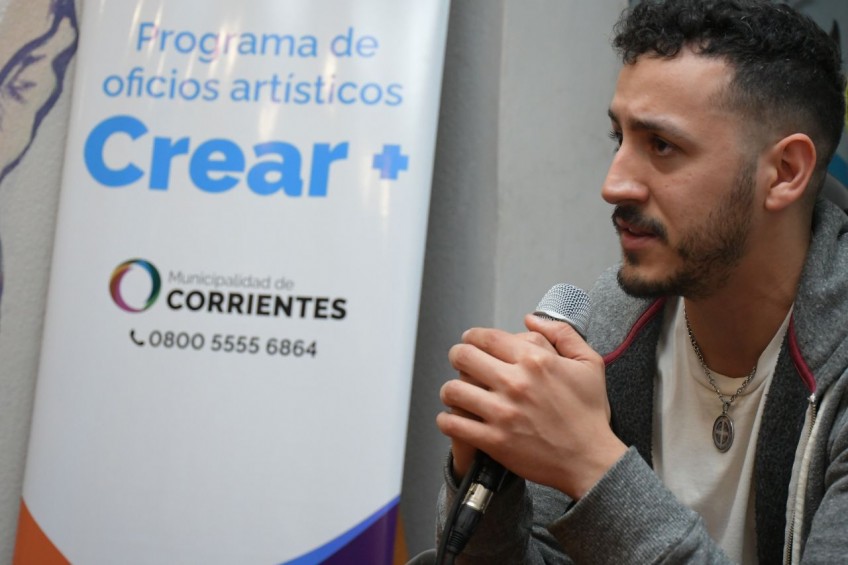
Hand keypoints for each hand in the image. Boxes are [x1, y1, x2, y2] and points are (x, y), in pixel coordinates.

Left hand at [436, 315, 626, 498]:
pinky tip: (455, 418)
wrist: (590, 460)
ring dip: (451, 389)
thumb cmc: (589, 414)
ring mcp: (503, 413)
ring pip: (453, 389)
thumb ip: (562, 333)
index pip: (486, 337)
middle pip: (463, 357)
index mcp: (535, 360)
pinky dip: (447, 419)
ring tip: (457, 393)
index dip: (472, 336)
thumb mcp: (589, 363)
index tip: (470, 342)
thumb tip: (530, 319)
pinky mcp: (495, 440)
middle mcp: (515, 383)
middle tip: (461, 363)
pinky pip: (453, 423)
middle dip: (458, 357)